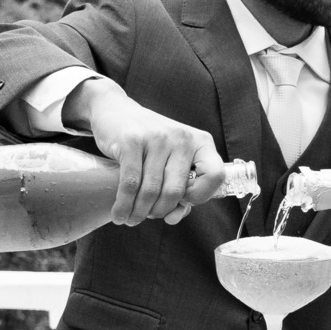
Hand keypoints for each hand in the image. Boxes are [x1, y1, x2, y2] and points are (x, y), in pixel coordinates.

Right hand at [70, 80, 225, 223]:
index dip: (201, 196)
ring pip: (151, 191)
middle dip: (160, 211)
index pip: (215, 176)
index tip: (183, 202)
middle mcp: (182, 138)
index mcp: (201, 141)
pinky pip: (130, 184)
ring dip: (139, 212)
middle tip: (148, 216)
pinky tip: (119, 214)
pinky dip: (124, 205)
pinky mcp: (131, 141)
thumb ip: (180, 187)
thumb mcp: (172, 157)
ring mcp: (157, 138)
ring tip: (131, 219)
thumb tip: (173, 218)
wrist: (116, 110)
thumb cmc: (149, 143)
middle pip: (176, 190)